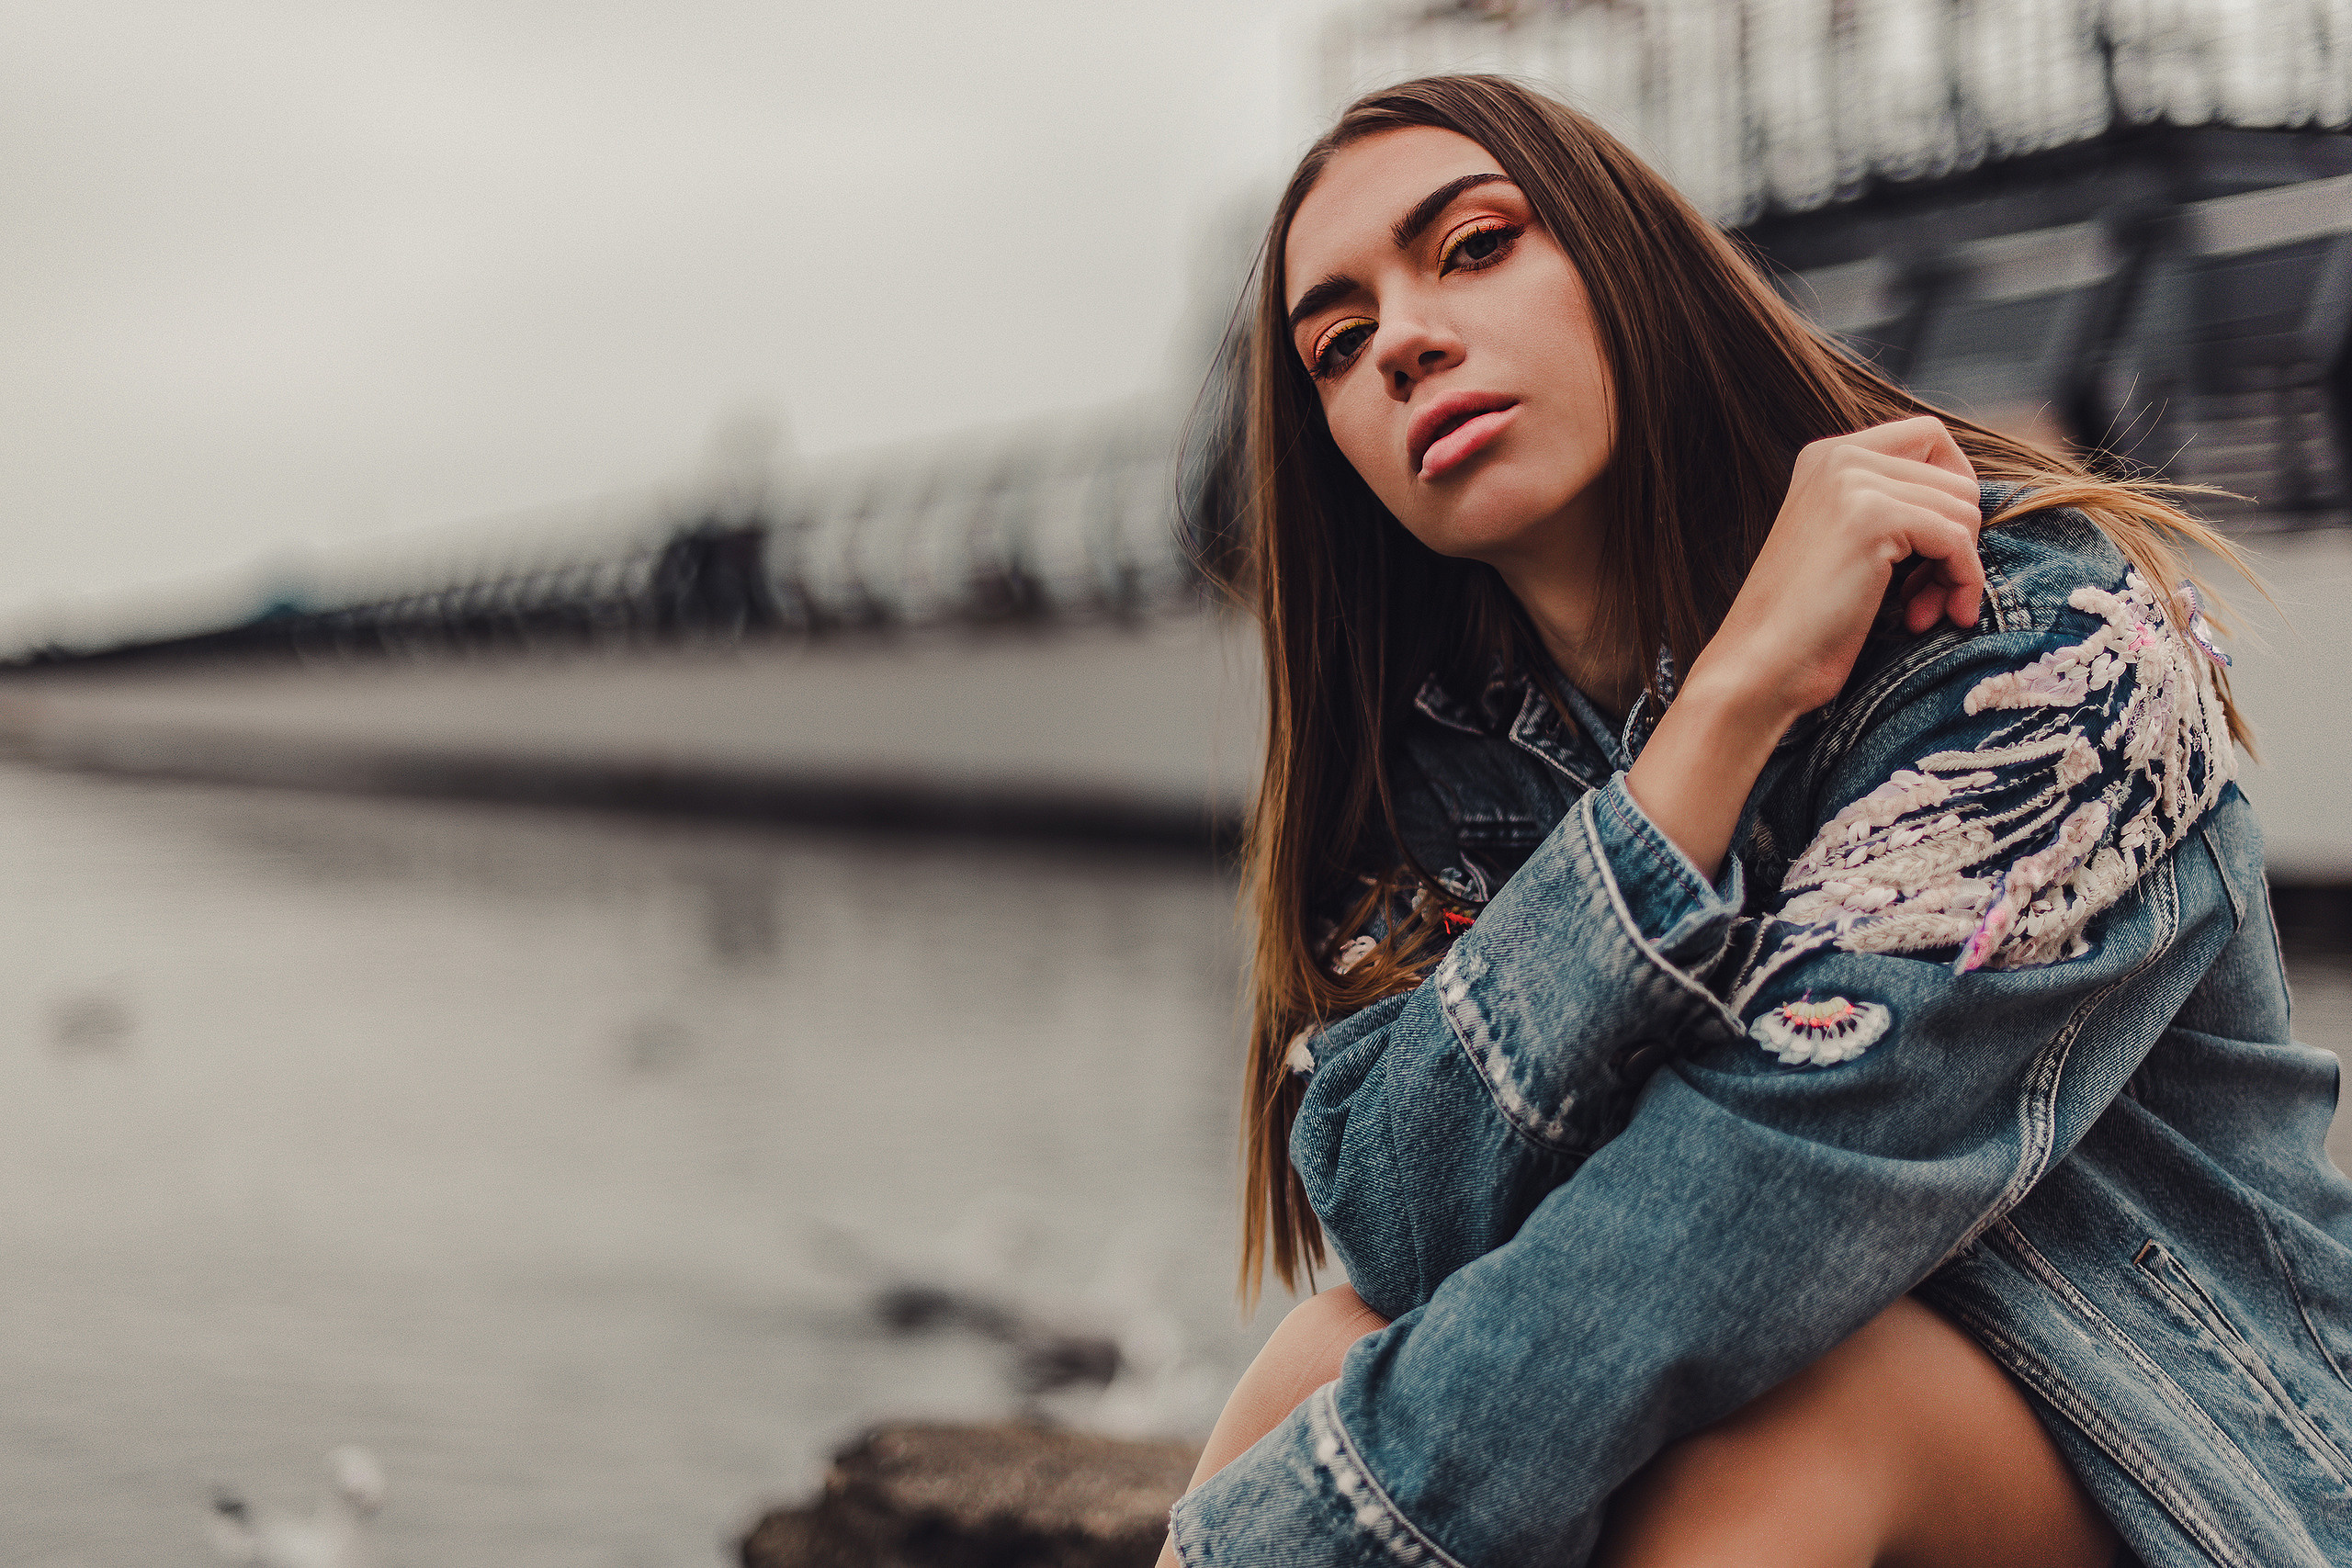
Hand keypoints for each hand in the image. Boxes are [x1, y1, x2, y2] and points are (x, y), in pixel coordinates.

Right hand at [1689, 416, 1981, 724]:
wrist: (1760, 664)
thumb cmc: (1805, 621)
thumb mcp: (1844, 541)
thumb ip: (1889, 503)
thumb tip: (1969, 495)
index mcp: (1828, 455)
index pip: (1930, 437)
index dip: (1952, 493)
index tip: (1937, 549)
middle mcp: (1839, 455)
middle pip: (1957, 480)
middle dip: (1957, 544)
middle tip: (1925, 597)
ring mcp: (1854, 481)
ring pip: (1965, 510)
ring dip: (1957, 571)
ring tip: (1919, 611)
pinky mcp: (1873, 517)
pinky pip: (1958, 540)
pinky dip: (1960, 583)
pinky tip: (1923, 619)